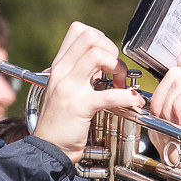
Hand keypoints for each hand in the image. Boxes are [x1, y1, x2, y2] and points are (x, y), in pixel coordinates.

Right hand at [30, 23, 142, 163]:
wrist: (47, 149)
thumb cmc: (59, 124)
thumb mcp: (64, 91)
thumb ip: (80, 74)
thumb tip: (103, 64)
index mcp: (59, 67)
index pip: (78, 31)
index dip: (101, 38)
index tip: (108, 57)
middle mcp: (62, 72)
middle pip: (90, 37)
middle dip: (112, 50)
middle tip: (116, 72)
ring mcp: (68, 88)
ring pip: (98, 55)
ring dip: (119, 68)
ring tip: (121, 86)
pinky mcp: (79, 106)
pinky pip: (110, 94)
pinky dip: (128, 97)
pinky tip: (133, 103)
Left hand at [145, 38, 180, 160]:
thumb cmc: (172, 133)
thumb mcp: (167, 101)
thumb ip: (170, 82)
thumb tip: (167, 67)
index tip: (171, 81)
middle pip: (176, 70)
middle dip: (162, 96)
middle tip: (166, 115)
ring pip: (179, 81)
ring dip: (166, 106)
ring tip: (174, 121)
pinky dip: (177, 109)